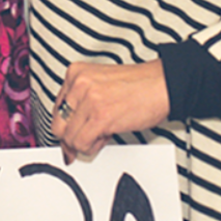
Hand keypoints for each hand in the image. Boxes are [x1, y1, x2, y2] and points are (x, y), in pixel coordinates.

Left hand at [53, 60, 169, 162]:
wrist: (163, 84)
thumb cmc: (138, 85)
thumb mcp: (100, 85)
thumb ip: (82, 102)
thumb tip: (70, 128)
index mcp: (76, 73)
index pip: (57, 108)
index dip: (68, 124)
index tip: (76, 131)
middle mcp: (78, 84)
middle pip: (58, 124)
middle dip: (71, 137)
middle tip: (87, 139)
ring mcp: (88, 100)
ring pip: (68, 137)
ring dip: (84, 143)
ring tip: (101, 134)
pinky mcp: (100, 116)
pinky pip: (82, 143)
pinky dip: (91, 147)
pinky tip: (105, 137)